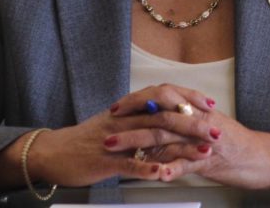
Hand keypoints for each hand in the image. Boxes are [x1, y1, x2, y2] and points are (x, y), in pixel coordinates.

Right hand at [26, 85, 215, 186]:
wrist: (52, 151)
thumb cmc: (85, 140)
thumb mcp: (116, 123)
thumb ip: (138, 117)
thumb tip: (161, 113)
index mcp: (128, 109)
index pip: (163, 98)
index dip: (188, 100)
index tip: (210, 104)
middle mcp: (125, 120)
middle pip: (164, 116)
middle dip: (194, 124)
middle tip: (216, 130)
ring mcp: (115, 140)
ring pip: (152, 138)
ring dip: (180, 146)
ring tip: (202, 152)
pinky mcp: (105, 160)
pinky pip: (128, 164)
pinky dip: (147, 168)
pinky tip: (164, 172)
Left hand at [107, 83, 269, 188]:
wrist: (264, 156)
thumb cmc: (233, 144)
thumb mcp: (204, 128)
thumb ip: (181, 125)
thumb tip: (154, 124)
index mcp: (194, 109)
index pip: (160, 99)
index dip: (135, 103)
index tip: (114, 110)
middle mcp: (197, 119)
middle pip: (158, 118)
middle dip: (129, 127)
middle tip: (107, 134)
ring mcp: (204, 138)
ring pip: (168, 138)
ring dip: (140, 146)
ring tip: (119, 152)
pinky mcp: (213, 158)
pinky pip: (188, 163)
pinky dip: (170, 168)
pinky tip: (154, 173)